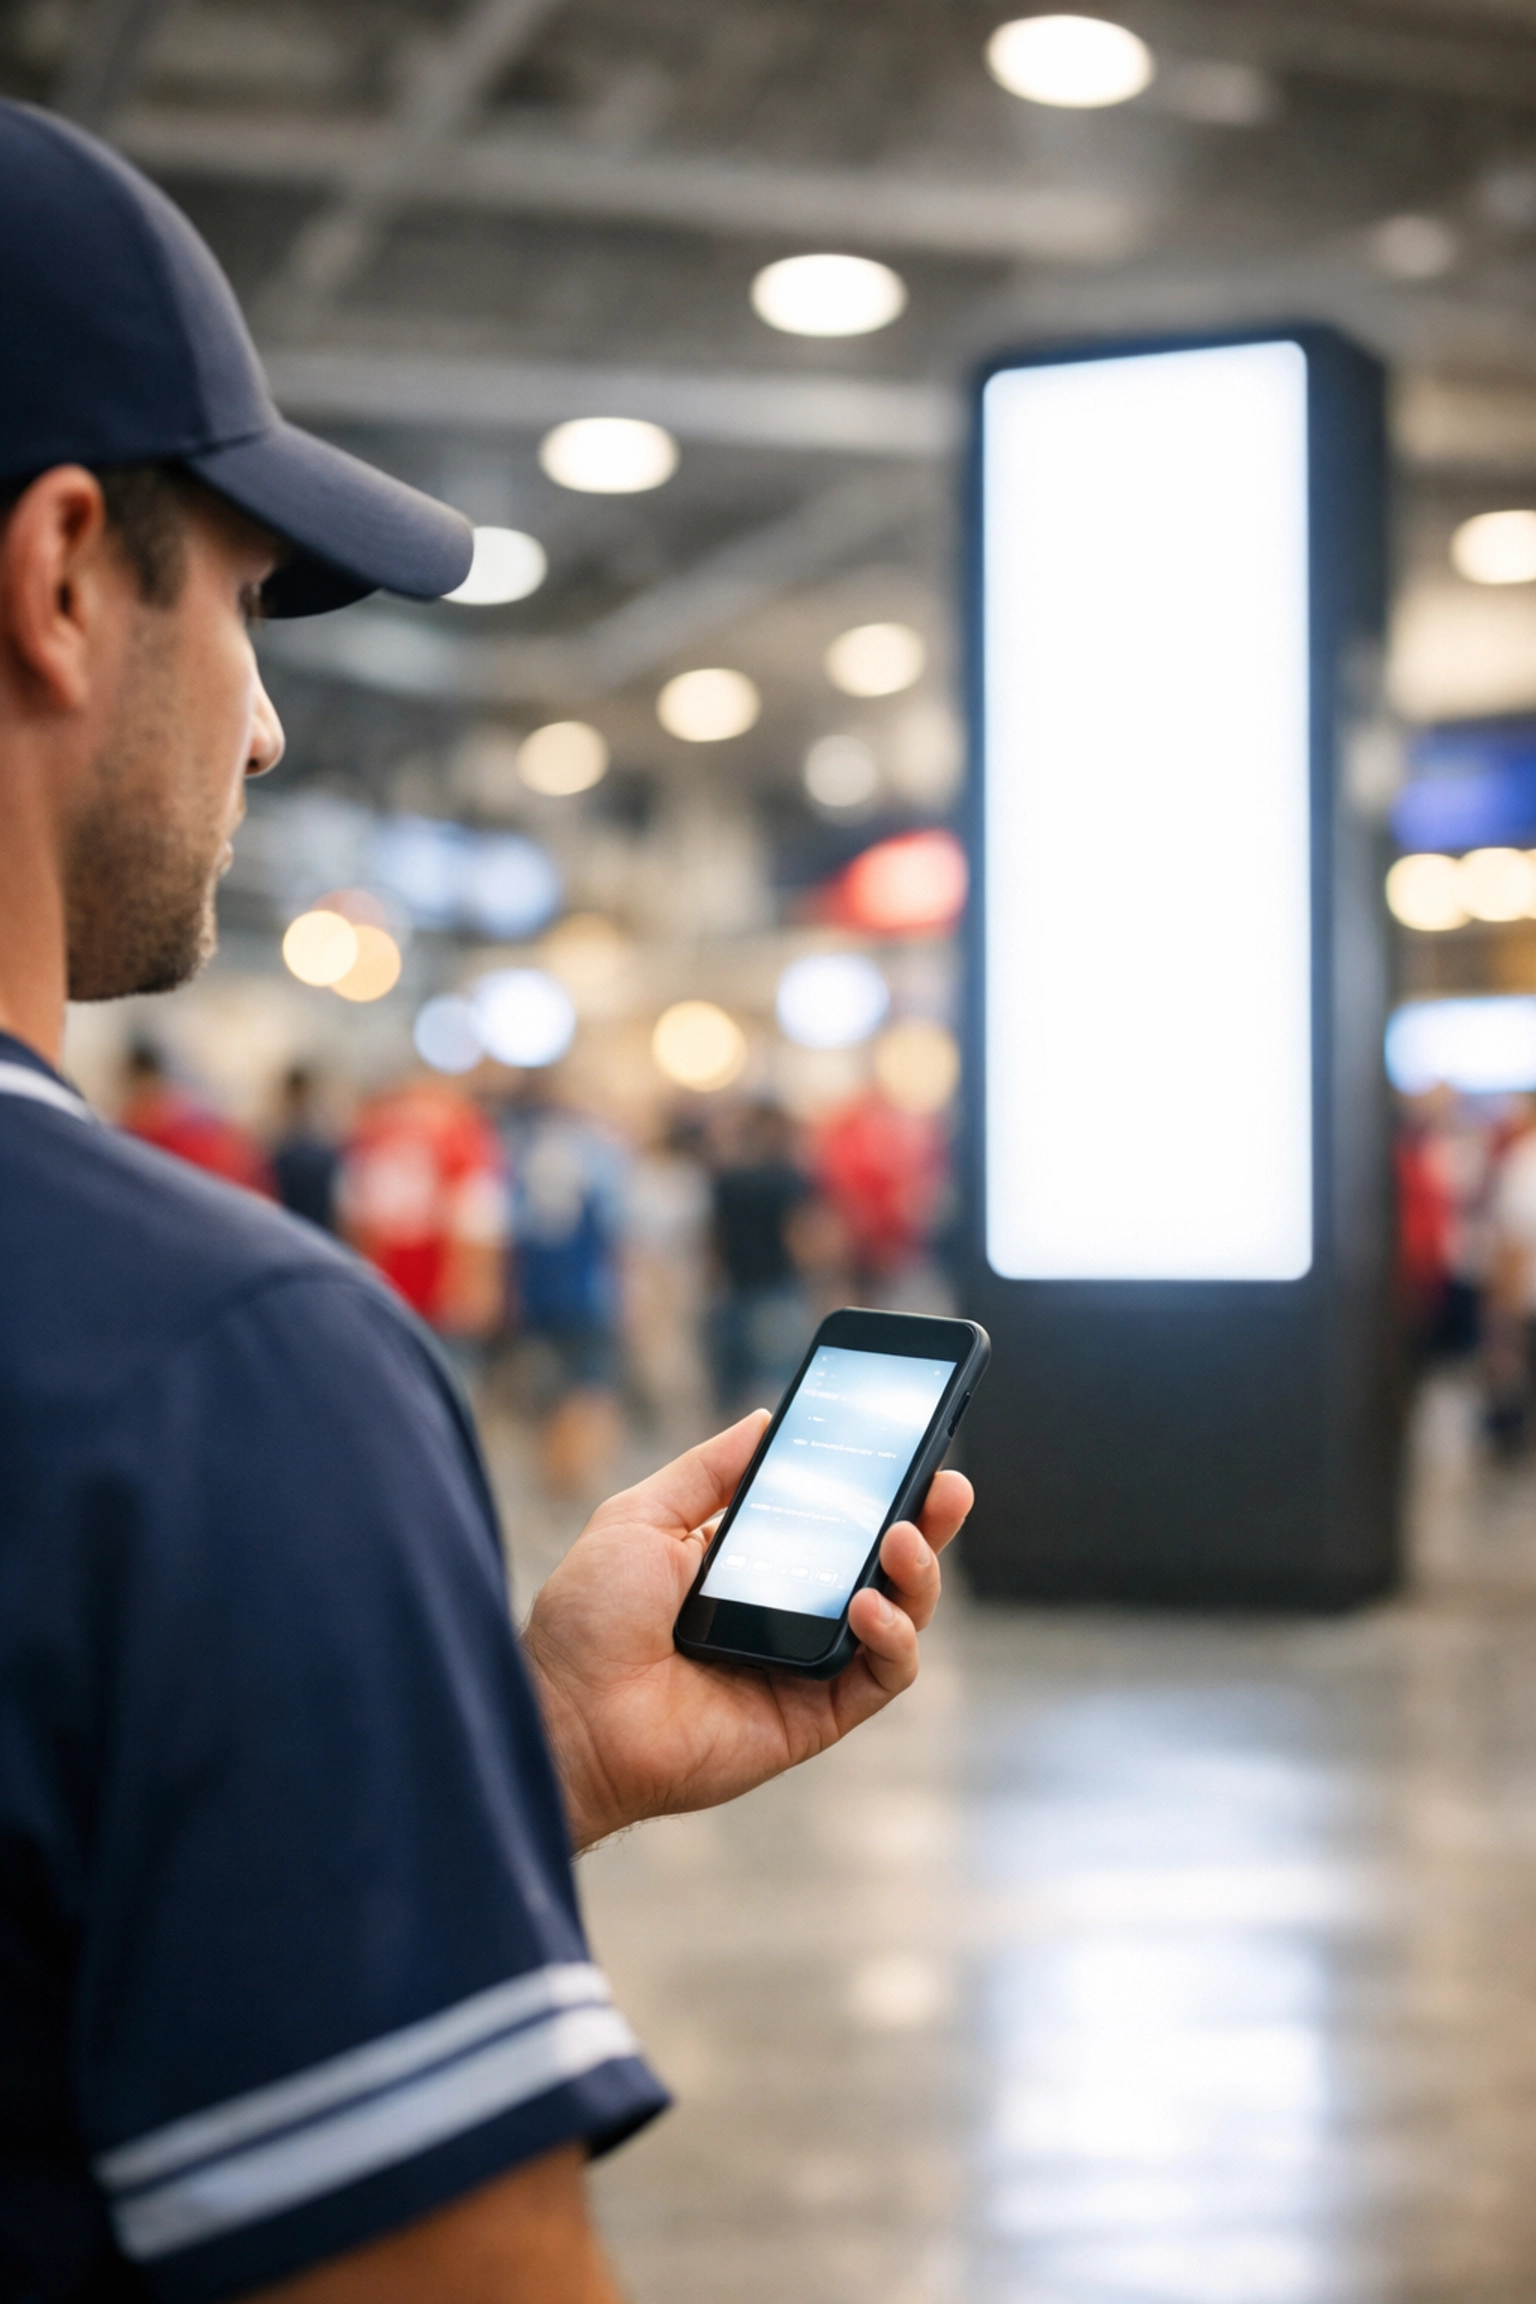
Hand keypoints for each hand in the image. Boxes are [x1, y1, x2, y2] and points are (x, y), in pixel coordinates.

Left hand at [521, 1412, 972, 1851]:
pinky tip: (868, 1603)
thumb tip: (765, 1421)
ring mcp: (806, 1666)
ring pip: (898, 1616)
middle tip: (949, 1483)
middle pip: (882, 1564)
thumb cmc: (588, 1619)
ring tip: (901, 1539)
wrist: (567, 1713)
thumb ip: (709, 1471)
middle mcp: (787, 1612)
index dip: (877, 1484)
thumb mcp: (642, 1517)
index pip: (833, 1518)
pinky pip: (881, 1675)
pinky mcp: (815, 1717)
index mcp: (750, 1563)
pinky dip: (893, 1637)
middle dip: (926, 1522)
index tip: (910, 1442)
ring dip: (918, 1573)